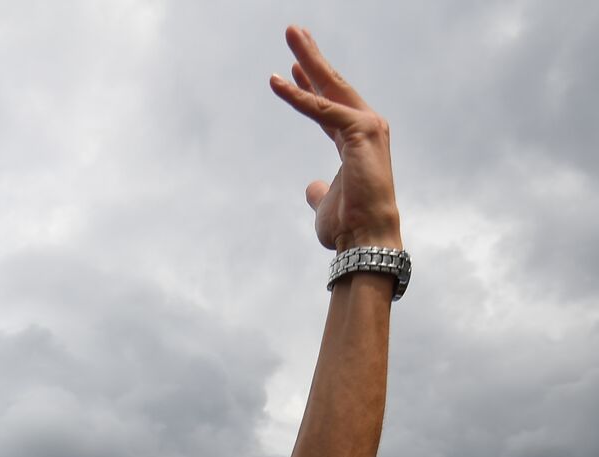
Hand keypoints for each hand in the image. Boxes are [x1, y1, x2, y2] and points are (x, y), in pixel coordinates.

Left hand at [270, 26, 401, 251]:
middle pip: (332, 86)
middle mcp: (366, 128)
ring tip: (291, 33)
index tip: (293, 67)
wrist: (365, 239)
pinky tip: (278, 80)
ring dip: (309, 58)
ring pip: (330, 87)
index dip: (310, 86)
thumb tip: (311, 187)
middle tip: (293, 30)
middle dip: (312, 57)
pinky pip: (321, 109)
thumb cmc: (349, 226)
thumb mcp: (325, 203)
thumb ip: (319, 192)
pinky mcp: (359, 132)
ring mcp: (366, 127)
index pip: (329, 106)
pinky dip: (298, 96)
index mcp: (355, 142)